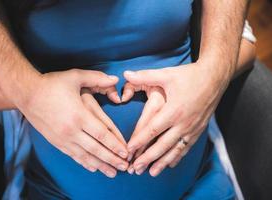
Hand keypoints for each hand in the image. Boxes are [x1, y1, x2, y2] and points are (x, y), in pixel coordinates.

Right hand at [19, 69, 128, 177]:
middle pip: (96, 149)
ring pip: (85, 156)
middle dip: (112, 159)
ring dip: (101, 165)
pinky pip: (73, 155)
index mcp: (79, 115)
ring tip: (113, 172)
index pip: (102, 134)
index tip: (126, 152)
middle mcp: (71, 130)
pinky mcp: (56, 142)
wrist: (26, 94)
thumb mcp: (75, 76)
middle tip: (125, 167)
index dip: (115, 145)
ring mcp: (63, 138)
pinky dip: (85, 163)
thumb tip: (115, 79)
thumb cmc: (52, 84)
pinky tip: (93, 168)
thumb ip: (97, 78)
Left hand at [123, 61, 229, 176]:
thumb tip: (125, 73)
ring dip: (163, 162)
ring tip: (151, 173)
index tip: (128, 151)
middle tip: (135, 169)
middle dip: (148, 158)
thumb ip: (144, 76)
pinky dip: (178, 157)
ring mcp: (192, 128)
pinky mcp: (199, 129)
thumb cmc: (189, 75)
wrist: (215, 77)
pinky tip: (171, 164)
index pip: (152, 130)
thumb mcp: (166, 74)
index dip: (139, 141)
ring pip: (175, 150)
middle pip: (162, 145)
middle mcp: (183, 122)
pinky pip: (187, 147)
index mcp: (173, 110)